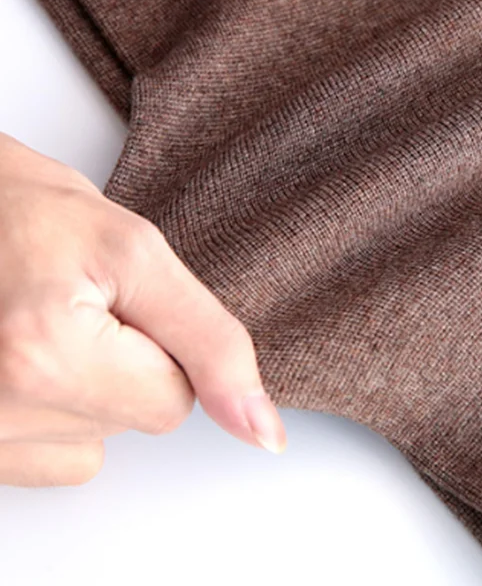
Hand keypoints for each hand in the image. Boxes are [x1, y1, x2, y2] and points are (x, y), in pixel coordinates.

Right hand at [0, 131, 286, 486]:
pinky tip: (24, 359)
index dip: (162, 340)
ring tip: (43, 325)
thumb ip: (210, 344)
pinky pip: (52, 462)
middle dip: (124, 362)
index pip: (174, 401)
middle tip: (75, 302)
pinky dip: (52, 417)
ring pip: (95, 444)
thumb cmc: (27, 213)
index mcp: (41, 357)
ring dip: (85, 390)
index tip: (116, 298)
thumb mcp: (138, 254)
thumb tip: (262, 430)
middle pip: (133, 423)